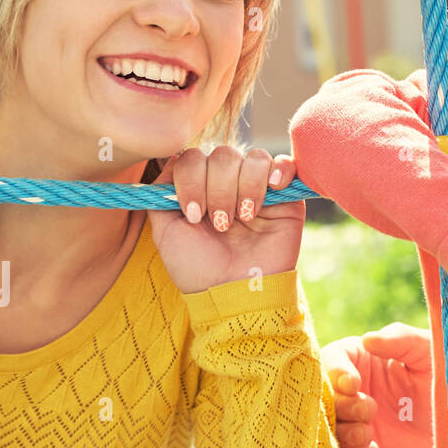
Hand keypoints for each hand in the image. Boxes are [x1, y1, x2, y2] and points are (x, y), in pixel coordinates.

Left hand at [148, 146, 305, 293]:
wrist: (234, 291)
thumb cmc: (198, 267)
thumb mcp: (165, 231)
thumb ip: (160, 193)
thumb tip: (172, 158)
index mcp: (200, 187)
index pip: (194, 157)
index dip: (191, 180)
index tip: (194, 215)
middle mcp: (229, 182)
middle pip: (223, 155)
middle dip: (218, 190)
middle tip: (220, 224)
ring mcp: (258, 187)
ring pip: (254, 158)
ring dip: (245, 188)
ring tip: (244, 218)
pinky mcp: (287, 196)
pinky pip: (285, 164)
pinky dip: (278, 170)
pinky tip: (272, 190)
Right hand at [322, 323, 433, 447]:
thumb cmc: (444, 382)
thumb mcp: (429, 353)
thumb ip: (403, 339)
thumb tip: (368, 338)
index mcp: (364, 359)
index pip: (333, 357)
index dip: (335, 369)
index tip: (352, 383)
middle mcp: (354, 389)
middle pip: (324, 391)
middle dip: (341, 403)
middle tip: (369, 410)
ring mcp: (354, 418)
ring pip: (327, 422)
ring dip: (345, 429)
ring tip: (369, 434)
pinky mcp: (359, 447)